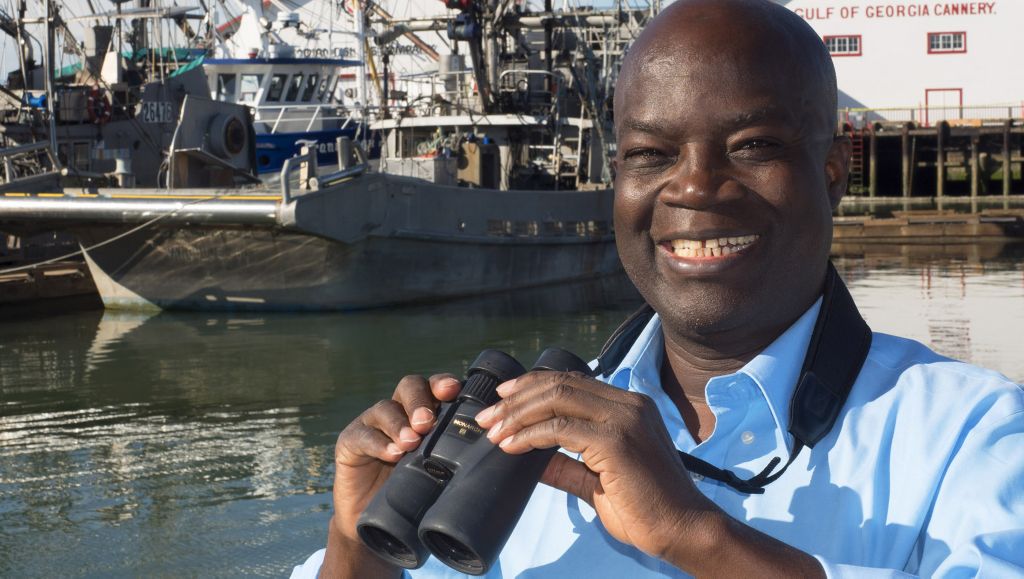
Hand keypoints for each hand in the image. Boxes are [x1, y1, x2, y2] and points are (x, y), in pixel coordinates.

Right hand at [321, 373, 460, 577]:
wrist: (378, 526)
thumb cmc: (417, 494)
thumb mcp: (442, 473)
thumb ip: (461, 457)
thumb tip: (499, 452)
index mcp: (426, 412)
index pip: (435, 387)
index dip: (443, 384)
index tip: (454, 390)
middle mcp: (400, 411)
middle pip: (409, 387)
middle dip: (420, 400)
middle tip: (427, 422)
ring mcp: (373, 424)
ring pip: (385, 408)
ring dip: (399, 423)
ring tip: (411, 443)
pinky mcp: (350, 441)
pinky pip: (362, 435)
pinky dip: (378, 442)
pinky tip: (391, 453)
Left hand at [473, 371, 714, 561]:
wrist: (682, 530)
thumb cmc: (644, 509)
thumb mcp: (596, 480)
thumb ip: (565, 464)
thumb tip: (526, 456)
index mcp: (628, 406)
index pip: (571, 381)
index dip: (532, 386)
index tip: (502, 398)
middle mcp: (628, 404)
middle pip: (560, 384)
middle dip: (516, 399)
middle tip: (487, 417)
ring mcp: (624, 418)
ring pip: (557, 399)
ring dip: (518, 414)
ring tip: (493, 431)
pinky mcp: (616, 440)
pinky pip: (560, 429)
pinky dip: (530, 436)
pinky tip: (511, 447)